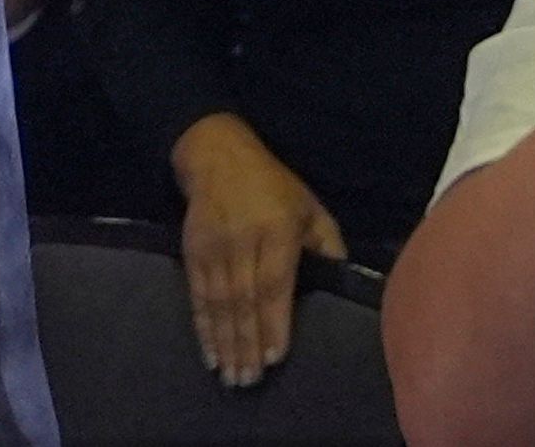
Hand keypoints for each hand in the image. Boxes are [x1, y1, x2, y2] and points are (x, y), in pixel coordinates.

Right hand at [173, 115, 344, 388]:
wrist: (216, 154)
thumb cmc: (275, 186)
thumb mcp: (312, 209)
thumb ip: (328, 247)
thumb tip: (343, 285)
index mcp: (277, 230)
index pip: (274, 283)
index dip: (273, 321)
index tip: (275, 357)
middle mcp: (242, 240)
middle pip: (243, 299)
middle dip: (246, 343)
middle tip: (249, 381)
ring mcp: (213, 245)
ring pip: (218, 302)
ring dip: (225, 342)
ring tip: (231, 376)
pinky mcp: (192, 249)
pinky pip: (197, 294)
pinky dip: (203, 326)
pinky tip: (209, 352)